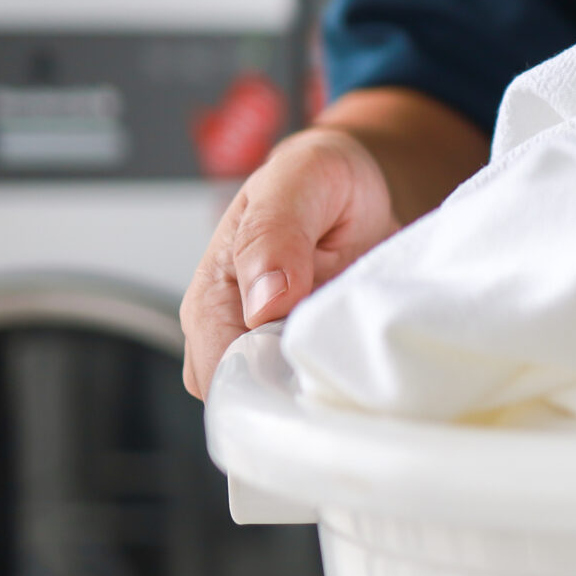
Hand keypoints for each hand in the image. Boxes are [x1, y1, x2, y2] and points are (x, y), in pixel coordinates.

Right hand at [181, 128, 401, 397]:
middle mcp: (233, 332)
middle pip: (253, 396)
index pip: (220, 371)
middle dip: (298, 388)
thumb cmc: (316, 178)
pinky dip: (343, 376)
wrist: (355, 181)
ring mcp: (272, 348)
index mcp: (212, 297)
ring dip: (324, 383)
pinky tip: (363, 351)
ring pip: (287, 397)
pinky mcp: (307, 354)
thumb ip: (274, 235)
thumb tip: (263, 302)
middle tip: (347, 350)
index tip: (315, 358)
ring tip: (357, 343)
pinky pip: (319, 387)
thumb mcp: (298, 182)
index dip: (268, 375)